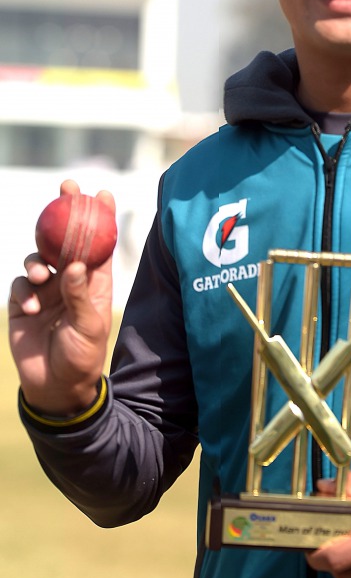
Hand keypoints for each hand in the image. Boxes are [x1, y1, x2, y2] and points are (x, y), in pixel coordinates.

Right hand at [8, 179, 114, 415]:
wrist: (55, 387)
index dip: (100, 217)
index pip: (98, 244)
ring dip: (38, 261)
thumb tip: (74, 264)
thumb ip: (80, 295)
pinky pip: (21, 285)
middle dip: (64, 213)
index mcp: (94, 283)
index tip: (102, 192)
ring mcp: (46, 291)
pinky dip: (26, 292)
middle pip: (66, 239)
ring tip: (43, 278)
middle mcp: (70, 281)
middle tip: (65, 190)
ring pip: (38, 258)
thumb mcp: (89, 327)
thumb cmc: (82, 358)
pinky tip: (33, 309)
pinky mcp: (23, 303)